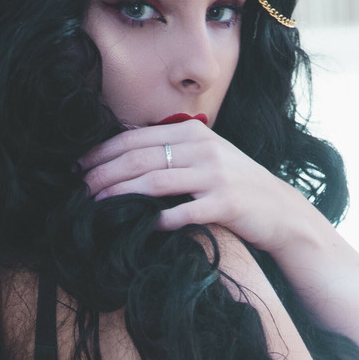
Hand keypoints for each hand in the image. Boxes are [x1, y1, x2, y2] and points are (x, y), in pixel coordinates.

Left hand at [78, 122, 319, 254]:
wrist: (279, 210)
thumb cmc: (235, 185)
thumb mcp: (204, 156)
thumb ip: (171, 151)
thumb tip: (124, 155)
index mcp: (191, 132)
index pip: (136, 138)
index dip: (103, 152)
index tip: (79, 166)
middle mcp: (201, 148)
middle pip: (140, 158)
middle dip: (104, 173)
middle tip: (79, 188)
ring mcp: (214, 175)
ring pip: (155, 181)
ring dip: (120, 194)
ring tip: (97, 205)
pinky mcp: (225, 204)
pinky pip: (184, 212)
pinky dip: (159, 219)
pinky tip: (140, 227)